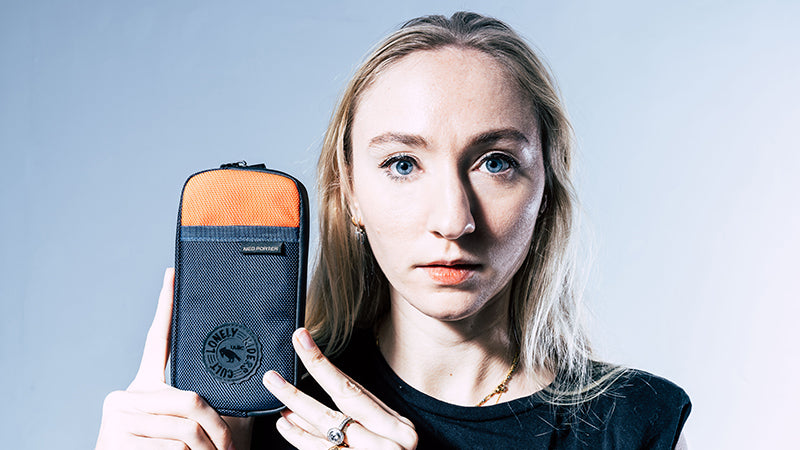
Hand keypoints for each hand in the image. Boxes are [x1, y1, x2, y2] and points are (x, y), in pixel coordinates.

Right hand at [96, 268, 246, 449]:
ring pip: (186, 429)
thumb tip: (243, 377)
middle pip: (191, 399)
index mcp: (143, 387)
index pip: (157, 340)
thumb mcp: (190, 428)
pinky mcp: (117, 441)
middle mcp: (125, 397)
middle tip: (229, 449)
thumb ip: (204, 403)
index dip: (166, 306)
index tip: (172, 274)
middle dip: (217, 428)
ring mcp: (118, 418)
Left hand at [263, 328, 417, 448]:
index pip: (352, 389)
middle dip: (299, 390)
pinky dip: (301, 440)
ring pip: (325, 433)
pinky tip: (286, 427)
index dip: (321, 364)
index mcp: (398, 427)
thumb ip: (365, 414)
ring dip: (296, 415)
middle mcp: (390, 443)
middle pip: (335, 410)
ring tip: (276, 400)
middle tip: (272, 376)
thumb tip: (328, 382)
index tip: (301, 341)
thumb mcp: (390, 434)